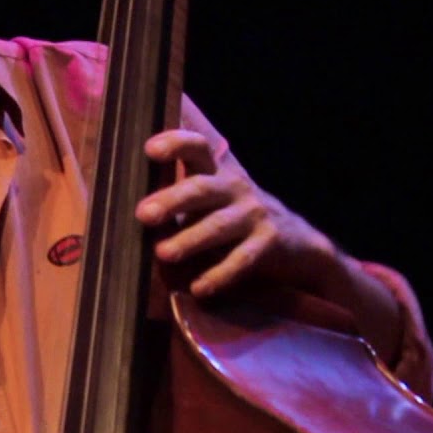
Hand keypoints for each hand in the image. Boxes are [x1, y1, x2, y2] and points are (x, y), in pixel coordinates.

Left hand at [134, 128, 337, 296]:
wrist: (299, 245)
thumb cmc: (239, 218)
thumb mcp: (216, 195)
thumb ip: (183, 188)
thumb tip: (133, 190)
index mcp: (219, 172)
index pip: (198, 147)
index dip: (176, 143)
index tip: (149, 149)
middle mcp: (236, 187)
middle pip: (201, 188)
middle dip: (171, 200)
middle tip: (143, 214)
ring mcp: (254, 214)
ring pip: (218, 225)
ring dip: (190, 239)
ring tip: (163, 253)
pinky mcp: (269, 243)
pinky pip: (242, 259)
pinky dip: (220, 275)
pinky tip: (199, 289)